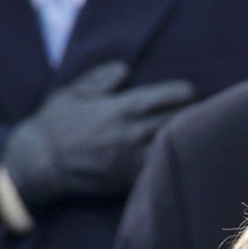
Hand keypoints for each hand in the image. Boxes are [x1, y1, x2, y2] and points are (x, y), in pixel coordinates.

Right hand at [3, 61, 195, 207]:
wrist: (41, 163)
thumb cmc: (55, 125)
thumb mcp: (74, 93)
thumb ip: (101, 79)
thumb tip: (125, 68)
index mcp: (120, 109)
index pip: (162, 98)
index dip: (181, 93)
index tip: (192, 90)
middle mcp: (131, 133)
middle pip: (173, 122)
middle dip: (191, 114)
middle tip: (206, 110)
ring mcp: (131, 159)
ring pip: (169, 147)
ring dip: (185, 140)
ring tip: (200, 135)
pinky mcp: (128, 180)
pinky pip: (158, 170)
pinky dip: (170, 162)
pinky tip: (181, 159)